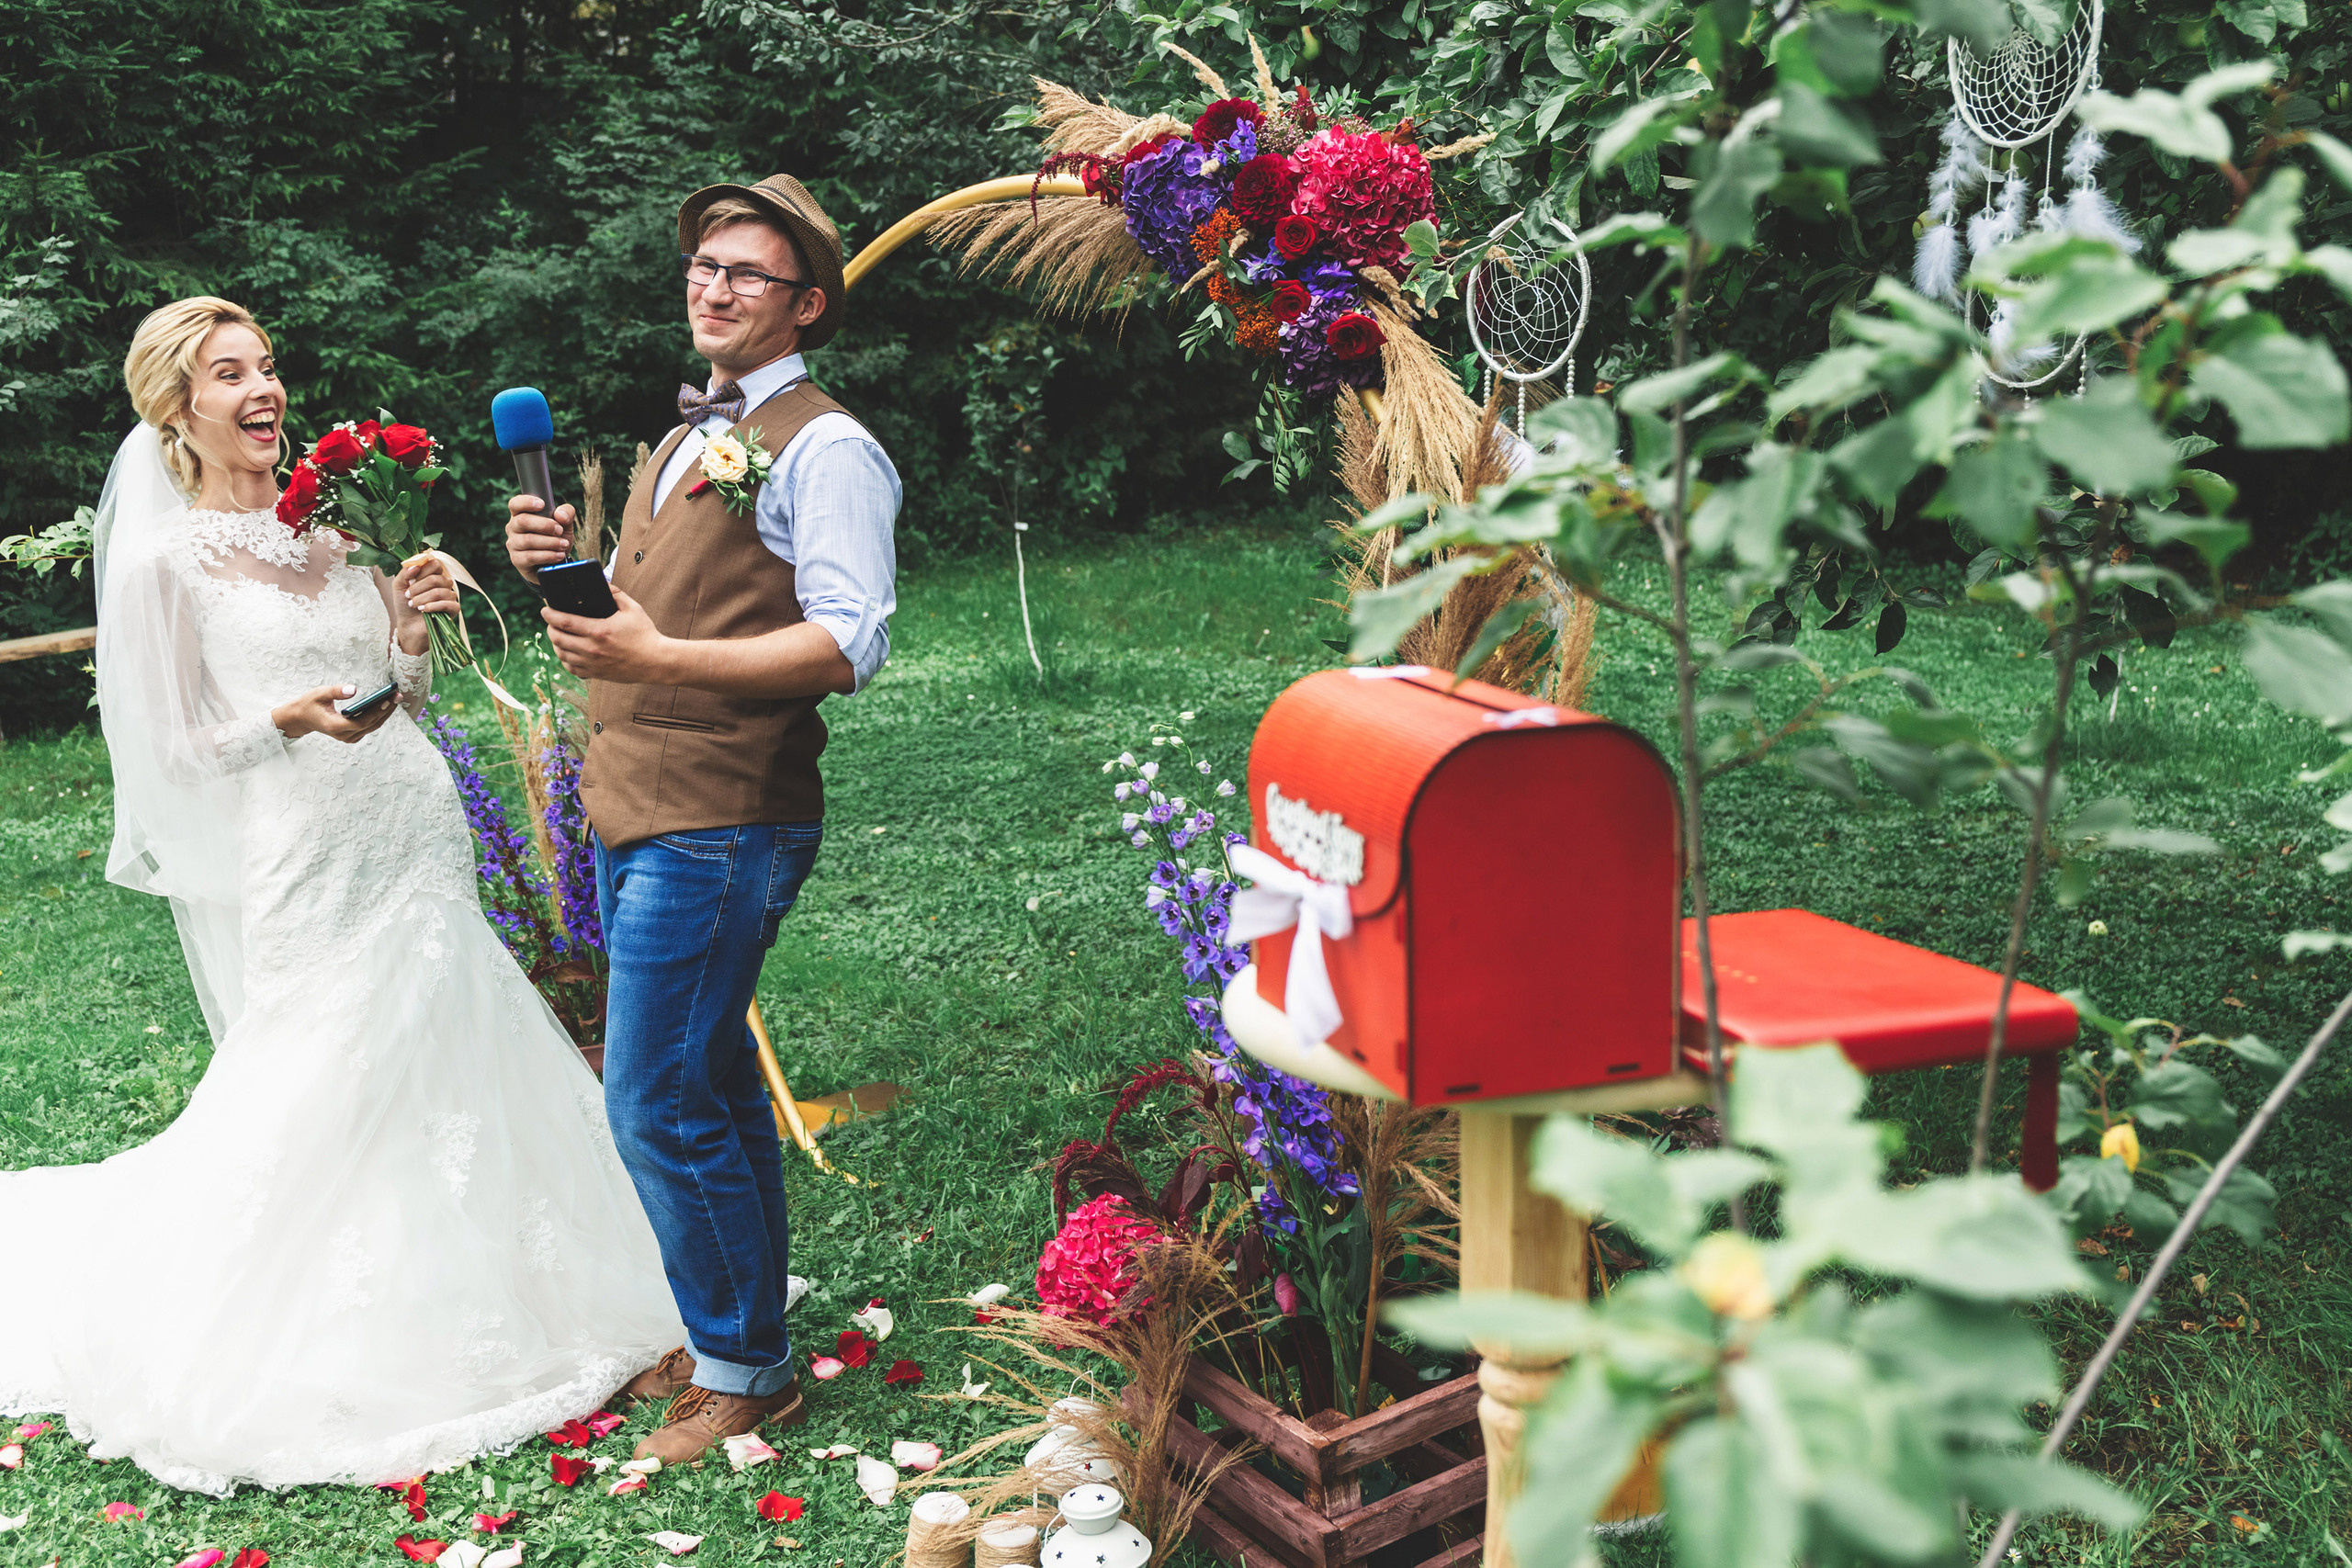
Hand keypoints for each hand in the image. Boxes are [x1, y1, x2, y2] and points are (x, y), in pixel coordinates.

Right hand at [272, 684, 397, 744]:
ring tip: (395, 698)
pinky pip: (369, 727)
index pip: (362, 722)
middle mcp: (344, 735)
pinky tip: (386, 704)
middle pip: (371, 724)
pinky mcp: (351, 735)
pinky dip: (378, 716)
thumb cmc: (309, 704)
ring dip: (385, 713)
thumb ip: (336, 691)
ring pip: (372, 727)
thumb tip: (353, 689)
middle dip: (386, 710)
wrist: (300, 718)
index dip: (376, 712)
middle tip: (397, 695)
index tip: (388, 700)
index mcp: (335, 726)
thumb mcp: (319, 693)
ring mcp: (348, 737)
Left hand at [393, 553, 459, 653]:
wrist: (409, 624)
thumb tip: (416, 566)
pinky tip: (424, 610)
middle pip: (435, 579)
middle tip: (408, 596)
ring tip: (413, 605)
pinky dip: (432, 607)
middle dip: (418, 588)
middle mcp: (444, 582)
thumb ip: (405, 573)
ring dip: (422, 599)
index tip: (410, 581)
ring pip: (439, 592)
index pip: (435, 563)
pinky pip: (447, 604)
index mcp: (434, 573)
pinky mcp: (454, 608)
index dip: (422, 571)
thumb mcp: (399, 585)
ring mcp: (450, 595)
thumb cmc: (405, 603)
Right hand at [506, 495, 576, 583]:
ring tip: (563, 545)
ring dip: (550, 542)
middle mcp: (513, 528)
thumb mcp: (565, 524)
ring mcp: (513, 544)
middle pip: (522, 521)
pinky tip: (559, 555)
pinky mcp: (517, 560)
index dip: (526, 502)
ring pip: (528, 540)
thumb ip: (566, 514)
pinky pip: (530, 557)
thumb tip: (560, 515)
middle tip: (560, 531)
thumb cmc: (556, 538)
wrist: (555, 562)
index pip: (515, 504)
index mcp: (521, 514)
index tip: (542, 504)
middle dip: (545, 525)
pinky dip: (548, 556)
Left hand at [545, 587, 670, 682]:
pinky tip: (568, 652)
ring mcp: (593, 664)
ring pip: (561, 654)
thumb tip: (601, 583)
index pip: (564, 621)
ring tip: (558, 635)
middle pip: (558, 639)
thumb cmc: (645, 634)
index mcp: (599, 631)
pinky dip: (565, 659)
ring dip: (556, 643)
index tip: (544, 609)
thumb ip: (616, 594)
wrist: (656, 662)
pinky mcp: (596, 674)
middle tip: (551, 621)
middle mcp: (592, 649)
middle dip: (550, 628)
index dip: (550, 614)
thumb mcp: (633, 609)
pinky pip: (571, 668)